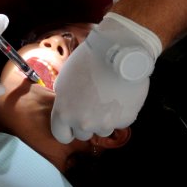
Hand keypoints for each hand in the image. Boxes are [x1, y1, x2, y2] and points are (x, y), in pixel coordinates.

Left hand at [50, 12, 161, 142]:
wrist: (118, 51)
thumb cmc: (88, 60)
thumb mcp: (64, 79)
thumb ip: (64, 99)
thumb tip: (68, 106)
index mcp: (64, 113)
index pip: (61, 136)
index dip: (67, 129)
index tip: (72, 123)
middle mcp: (83, 123)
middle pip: (83, 134)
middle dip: (86, 123)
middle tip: (92, 104)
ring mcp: (105, 124)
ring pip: (103, 130)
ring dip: (104, 119)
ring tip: (107, 97)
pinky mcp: (125, 120)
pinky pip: (120, 121)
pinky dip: (120, 112)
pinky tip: (120, 94)